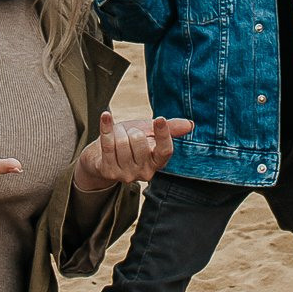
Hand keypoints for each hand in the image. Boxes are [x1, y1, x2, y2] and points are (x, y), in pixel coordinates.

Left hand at [73, 112, 196, 190]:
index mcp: (157, 162)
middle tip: (128, 134)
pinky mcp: (109, 172)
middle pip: (139, 140)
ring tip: (117, 136)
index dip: (163, 135)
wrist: (102, 156)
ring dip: (117, 131)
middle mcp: (144, 172)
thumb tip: (190, 124)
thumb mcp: (149, 133)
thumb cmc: (129, 142)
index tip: (160, 119)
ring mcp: (126, 174)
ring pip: (121, 141)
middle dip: (132, 130)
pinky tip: (106, 116)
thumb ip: (169, 129)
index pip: (165, 150)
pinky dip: (106, 126)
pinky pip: (107, 144)